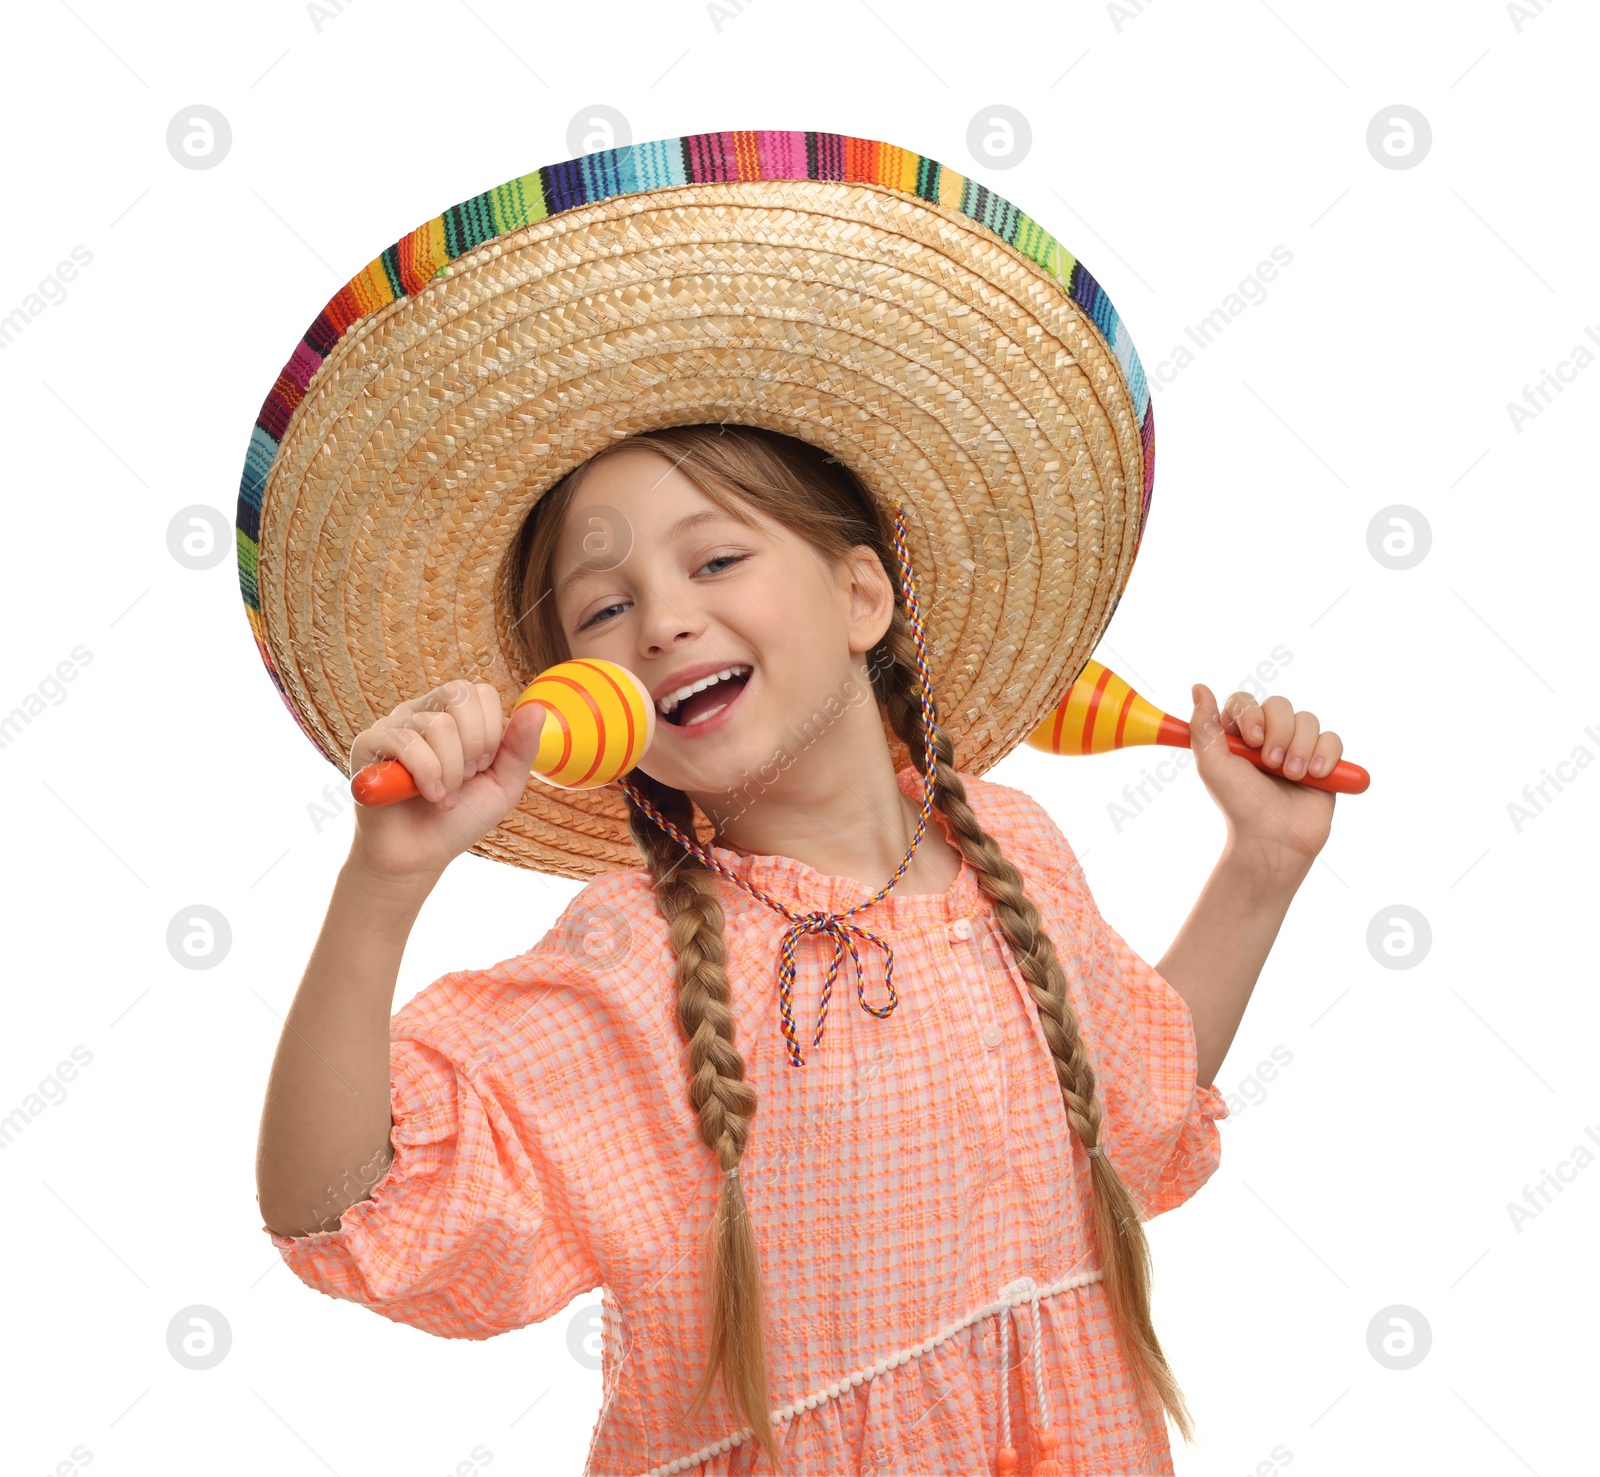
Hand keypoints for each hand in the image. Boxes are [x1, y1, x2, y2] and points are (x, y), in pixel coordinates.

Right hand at [346, 679, 547, 883]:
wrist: (418, 856)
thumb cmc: (459, 817)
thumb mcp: (503, 785)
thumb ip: (521, 748)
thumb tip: (538, 709)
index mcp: (454, 716)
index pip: (481, 692)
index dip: (492, 731)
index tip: (484, 766)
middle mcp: (422, 712)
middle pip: (459, 694)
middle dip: (475, 744)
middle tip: (467, 777)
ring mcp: (393, 725)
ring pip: (438, 724)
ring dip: (452, 771)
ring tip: (445, 796)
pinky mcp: (368, 743)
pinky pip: (405, 742)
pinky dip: (427, 775)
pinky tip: (427, 796)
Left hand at [1187, 683, 1342, 873]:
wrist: (1274, 839)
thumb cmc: (1239, 804)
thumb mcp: (1212, 765)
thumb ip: (1203, 726)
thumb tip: (1199, 687)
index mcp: (1238, 734)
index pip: (1245, 700)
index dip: (1252, 715)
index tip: (1252, 741)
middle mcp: (1267, 736)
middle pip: (1280, 705)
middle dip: (1279, 733)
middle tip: (1272, 764)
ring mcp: (1296, 747)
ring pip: (1308, 720)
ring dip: (1301, 748)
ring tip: (1293, 775)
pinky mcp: (1323, 761)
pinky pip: (1332, 739)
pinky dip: (1326, 754)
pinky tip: (1315, 776)